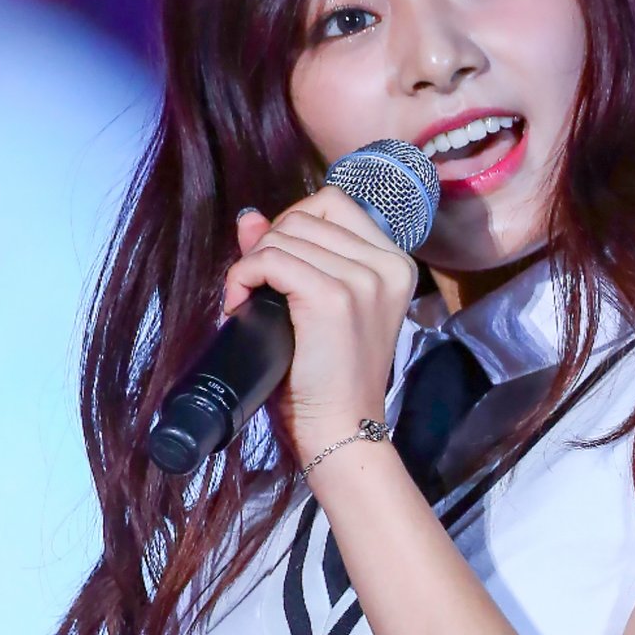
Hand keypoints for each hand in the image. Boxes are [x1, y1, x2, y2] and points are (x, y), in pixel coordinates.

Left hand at [222, 186, 417, 461]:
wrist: (342, 430)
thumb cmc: (329, 379)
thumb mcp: (315, 306)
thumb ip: (289, 254)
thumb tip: (250, 218)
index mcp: (394, 264)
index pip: (334, 204)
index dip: (294, 224)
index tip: (280, 266)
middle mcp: (387, 265)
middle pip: (305, 216)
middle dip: (270, 246)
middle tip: (260, 290)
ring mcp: (363, 279)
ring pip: (284, 236)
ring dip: (252, 265)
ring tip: (248, 303)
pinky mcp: (333, 297)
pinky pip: (269, 260)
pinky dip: (243, 278)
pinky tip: (239, 305)